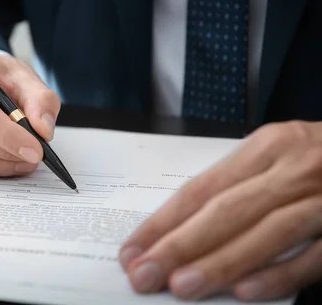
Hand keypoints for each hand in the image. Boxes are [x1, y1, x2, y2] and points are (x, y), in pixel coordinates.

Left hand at [119, 120, 321, 300]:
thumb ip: (240, 187)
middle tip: (141, 275)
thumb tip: (182, 230)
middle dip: (179, 245)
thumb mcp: (280, 156)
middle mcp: (294, 167)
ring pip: (266, 232)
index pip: (203, 188)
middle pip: (226, 209)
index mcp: (268, 145)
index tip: (132, 249)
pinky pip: (316, 254)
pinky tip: (245, 293)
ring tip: (180, 287)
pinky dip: (280, 273)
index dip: (164, 221)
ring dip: (220, 262)